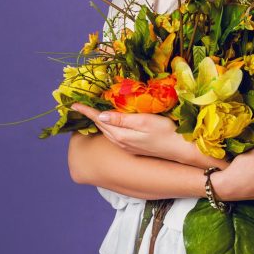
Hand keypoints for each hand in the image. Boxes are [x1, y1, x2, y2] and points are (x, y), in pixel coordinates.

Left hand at [71, 103, 226, 168]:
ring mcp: (126, 146)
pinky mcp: (133, 147)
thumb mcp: (144, 121)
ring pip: (107, 131)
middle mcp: (120, 142)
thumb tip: (101, 115)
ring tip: (91, 111)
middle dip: (90, 116)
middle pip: (101, 126)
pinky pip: (115, 135)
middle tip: (81, 105)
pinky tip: (110, 121)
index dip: (86, 111)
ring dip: (99, 121)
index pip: (99, 120)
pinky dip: (108, 126)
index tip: (73, 104)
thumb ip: (122, 119)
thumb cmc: (165, 131)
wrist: (179, 148)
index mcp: (121, 134)